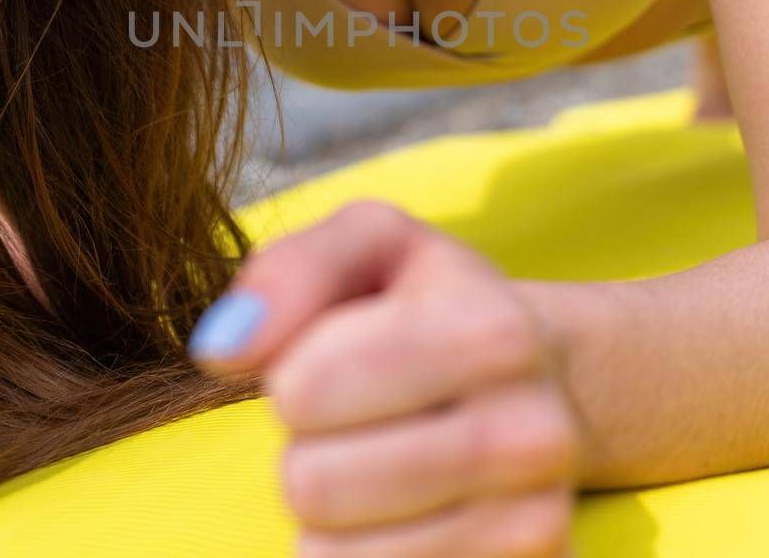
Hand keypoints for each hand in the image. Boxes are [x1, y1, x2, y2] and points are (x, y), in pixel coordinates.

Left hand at [190, 200, 582, 557]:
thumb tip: (222, 348)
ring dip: (326, 515)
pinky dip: (356, 557)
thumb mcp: (370, 242)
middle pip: (312, 486)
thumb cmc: (431, 302)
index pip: (306, 390)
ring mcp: (533, 524)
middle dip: (306, 449)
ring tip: (377, 463)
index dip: (291, 375)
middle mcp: (531, 435)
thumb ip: (291, 269)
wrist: (546, 380)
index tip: (332, 358)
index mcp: (493, 332)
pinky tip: (401, 514)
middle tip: (354, 422)